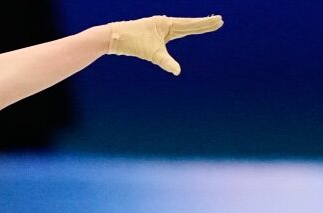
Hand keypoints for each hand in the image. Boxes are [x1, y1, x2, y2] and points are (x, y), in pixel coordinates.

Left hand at [107, 15, 223, 75]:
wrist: (113, 37)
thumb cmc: (132, 42)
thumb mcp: (151, 54)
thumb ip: (165, 62)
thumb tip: (177, 71)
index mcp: (167, 24)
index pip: (191, 25)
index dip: (205, 24)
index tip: (219, 20)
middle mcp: (164, 23)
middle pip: (188, 24)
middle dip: (203, 24)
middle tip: (219, 21)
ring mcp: (158, 27)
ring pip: (180, 27)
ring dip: (194, 26)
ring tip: (206, 24)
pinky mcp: (152, 33)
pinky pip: (171, 32)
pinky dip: (181, 31)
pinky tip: (182, 31)